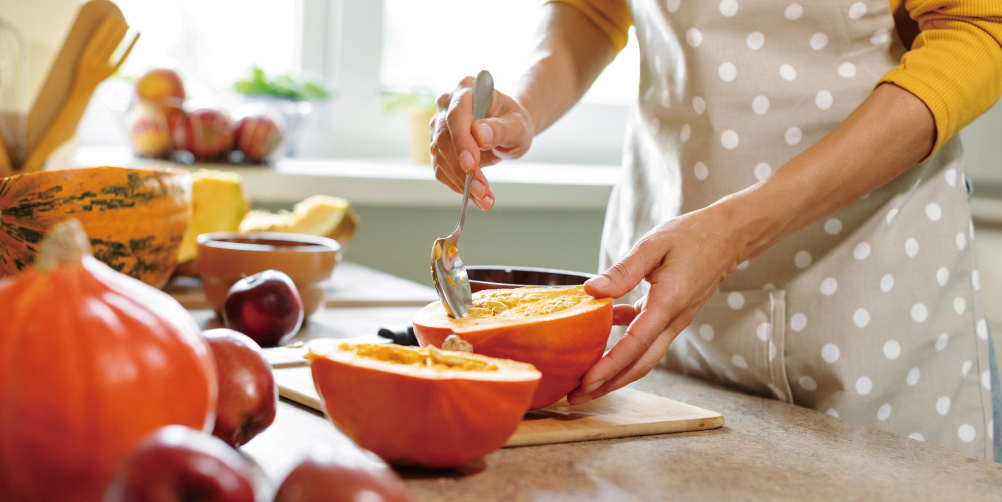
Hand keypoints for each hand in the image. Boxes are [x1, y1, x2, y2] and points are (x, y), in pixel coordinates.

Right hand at [430, 76, 534, 209]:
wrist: (508, 129)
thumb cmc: (513, 122)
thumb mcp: (517, 125)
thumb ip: (500, 128)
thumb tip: (479, 134)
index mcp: (466, 89)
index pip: (456, 115)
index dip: (461, 141)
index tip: (470, 165)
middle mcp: (447, 105)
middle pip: (444, 139)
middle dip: (462, 169)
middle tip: (481, 190)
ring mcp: (439, 126)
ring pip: (440, 157)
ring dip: (461, 182)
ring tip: (484, 197)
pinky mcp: (438, 147)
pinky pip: (441, 169)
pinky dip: (457, 185)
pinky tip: (475, 195)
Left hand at [567, 203, 747, 404]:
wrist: (728, 236)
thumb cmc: (693, 236)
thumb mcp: (653, 245)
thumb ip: (622, 270)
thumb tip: (592, 290)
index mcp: (669, 302)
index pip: (636, 344)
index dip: (610, 367)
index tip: (586, 382)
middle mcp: (674, 320)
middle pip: (640, 364)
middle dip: (608, 384)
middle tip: (576, 397)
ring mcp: (674, 321)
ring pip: (643, 356)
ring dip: (614, 371)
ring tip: (584, 379)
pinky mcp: (671, 316)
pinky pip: (645, 338)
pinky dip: (623, 343)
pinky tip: (602, 332)